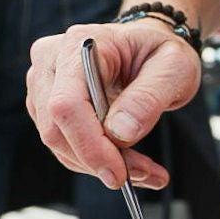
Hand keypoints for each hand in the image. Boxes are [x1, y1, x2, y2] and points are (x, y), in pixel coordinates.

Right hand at [26, 19, 201, 190]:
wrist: (151, 48)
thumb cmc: (161, 51)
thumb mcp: (174, 68)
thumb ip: (149, 97)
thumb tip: (121, 133)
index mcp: (79, 44)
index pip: (66, 104)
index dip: (89, 144)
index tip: (119, 173)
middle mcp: (51, 62)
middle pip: (56, 129)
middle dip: (99, 160)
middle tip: (145, 174)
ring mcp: (44, 85)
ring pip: (59, 143)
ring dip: (101, 165)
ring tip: (146, 171)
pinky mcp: (48, 107)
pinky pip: (66, 144)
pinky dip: (97, 161)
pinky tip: (131, 165)